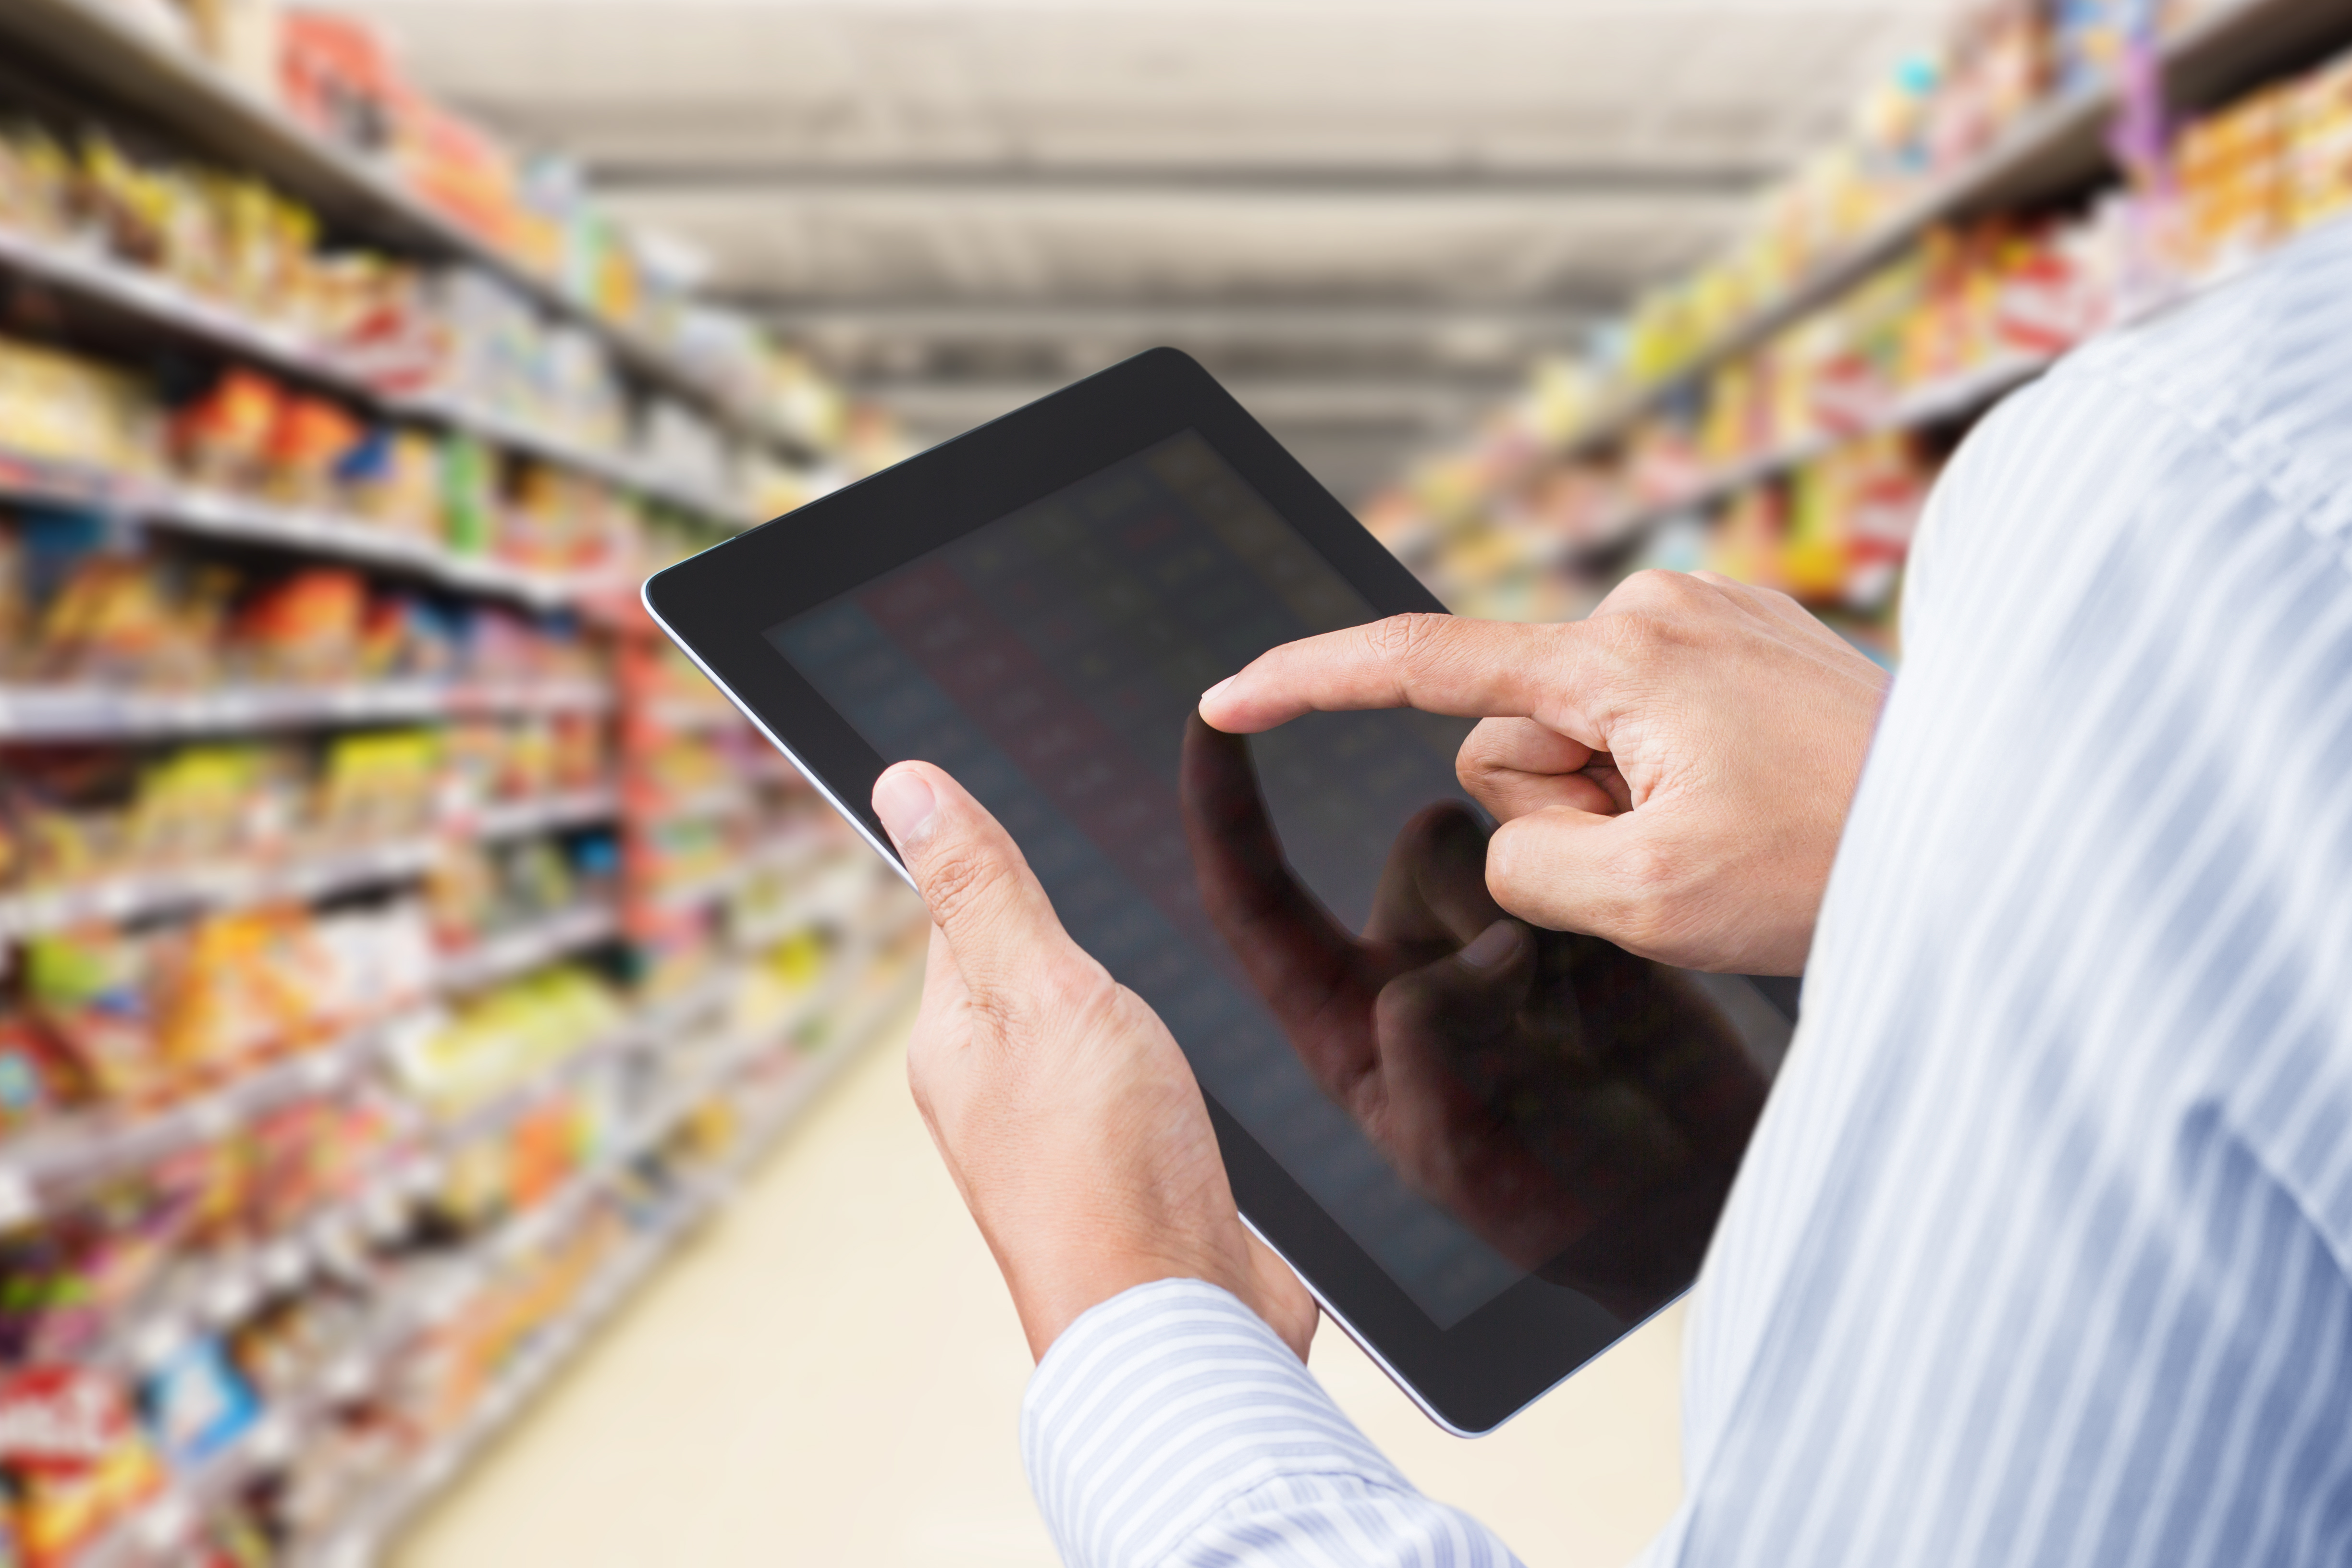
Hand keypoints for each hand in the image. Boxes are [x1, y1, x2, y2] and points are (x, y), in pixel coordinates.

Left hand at [873, 761, 1317, 1362]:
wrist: (1185, 1326)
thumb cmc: (1109, 1167)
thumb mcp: (1044, 989)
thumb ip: (986, 887)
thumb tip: (904, 784)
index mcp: (953, 1038)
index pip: (962, 909)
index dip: (1005, 856)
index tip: (1054, 806)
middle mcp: (995, 1087)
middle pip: (1030, 966)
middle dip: (1078, 922)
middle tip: (1135, 874)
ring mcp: (1063, 1134)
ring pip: (1093, 1024)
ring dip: (1130, 994)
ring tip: (1173, 966)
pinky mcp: (1132, 1171)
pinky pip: (1141, 1082)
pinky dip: (1170, 1053)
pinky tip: (1202, 1051)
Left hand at [1181, 719, 1766, 1316]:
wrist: (1682, 1204)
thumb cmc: (1557, 1205)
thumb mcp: (1457, 1154)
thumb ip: (1431, 1046)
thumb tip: (1481, 949)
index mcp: (1343, 1018)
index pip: (1254, 900)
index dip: (1222, 809)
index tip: (1207, 716)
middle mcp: (1413, 958)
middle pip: (1422, 846)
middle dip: (1479, 891)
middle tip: (1535, 999)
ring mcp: (1500, 935)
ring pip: (1507, 844)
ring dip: (1544, 901)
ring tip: (1590, 1013)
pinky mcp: (1584, 918)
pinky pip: (1580, 859)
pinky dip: (1601, 906)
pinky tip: (1626, 994)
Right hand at [1198, 570, 1889, 974]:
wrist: (1996, 830)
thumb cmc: (1833, 866)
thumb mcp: (1643, 899)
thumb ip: (1526, 860)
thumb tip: (1522, 824)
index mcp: (1616, 654)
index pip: (1420, 662)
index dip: (1310, 682)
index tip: (1228, 697)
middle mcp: (1654, 606)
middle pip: (1518, 736)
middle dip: (1568, 809)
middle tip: (1680, 854)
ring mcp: (1707, 617)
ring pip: (1585, 740)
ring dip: (1629, 803)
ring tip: (1735, 830)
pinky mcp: (1745, 642)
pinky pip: (1650, 724)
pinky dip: (1675, 778)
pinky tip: (1758, 802)